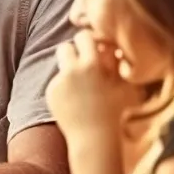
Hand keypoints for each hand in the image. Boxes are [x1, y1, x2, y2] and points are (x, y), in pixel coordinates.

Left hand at [47, 30, 143, 145]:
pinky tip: (73, 101)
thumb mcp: (121, 85)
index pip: (83, 37)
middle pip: (65, 47)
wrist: (94, 136)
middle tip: (79, 63)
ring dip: (67, 69)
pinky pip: (56, 82)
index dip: (86, 41)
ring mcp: (60, 81)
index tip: (90, 48)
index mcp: (92, 65)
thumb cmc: (114, 111)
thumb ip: (115, 63)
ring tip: (79, 86)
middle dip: (71, 53)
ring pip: (59, 65)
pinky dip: (63, 88)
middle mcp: (73, 70)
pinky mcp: (51, 92)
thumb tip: (111, 47)